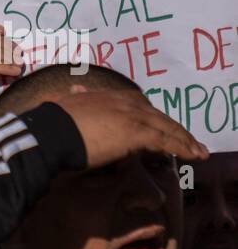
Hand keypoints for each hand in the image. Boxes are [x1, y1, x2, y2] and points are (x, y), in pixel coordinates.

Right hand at [0, 21, 24, 124]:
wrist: (13, 121)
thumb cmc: (18, 95)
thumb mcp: (17, 68)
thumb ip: (13, 54)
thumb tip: (13, 38)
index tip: (2, 30)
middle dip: (2, 45)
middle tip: (18, 56)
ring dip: (4, 56)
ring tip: (18, 65)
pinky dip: (1, 67)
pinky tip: (15, 72)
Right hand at [57, 90, 207, 168]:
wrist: (49, 134)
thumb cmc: (51, 126)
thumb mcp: (64, 107)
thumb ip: (72, 100)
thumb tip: (70, 92)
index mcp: (108, 96)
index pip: (139, 106)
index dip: (151, 118)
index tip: (159, 128)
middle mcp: (124, 101)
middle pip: (157, 115)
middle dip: (174, 129)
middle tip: (189, 141)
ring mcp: (132, 115)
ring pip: (167, 127)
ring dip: (184, 140)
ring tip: (198, 152)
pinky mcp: (137, 132)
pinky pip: (166, 141)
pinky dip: (182, 148)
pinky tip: (192, 156)